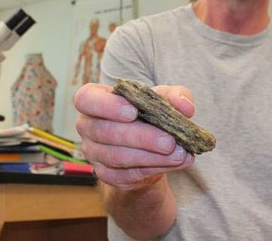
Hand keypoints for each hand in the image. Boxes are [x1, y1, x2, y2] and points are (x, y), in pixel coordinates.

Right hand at [74, 83, 195, 190]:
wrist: (147, 147)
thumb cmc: (148, 113)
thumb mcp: (162, 99)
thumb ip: (175, 96)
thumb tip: (185, 107)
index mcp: (94, 100)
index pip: (86, 99)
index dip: (107, 106)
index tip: (133, 112)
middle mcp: (87, 126)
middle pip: (106, 132)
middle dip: (140, 137)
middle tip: (169, 141)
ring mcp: (93, 152)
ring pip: (117, 157)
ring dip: (151, 156)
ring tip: (179, 153)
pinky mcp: (106, 174)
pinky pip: (127, 174)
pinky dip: (155, 168)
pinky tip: (176, 163)